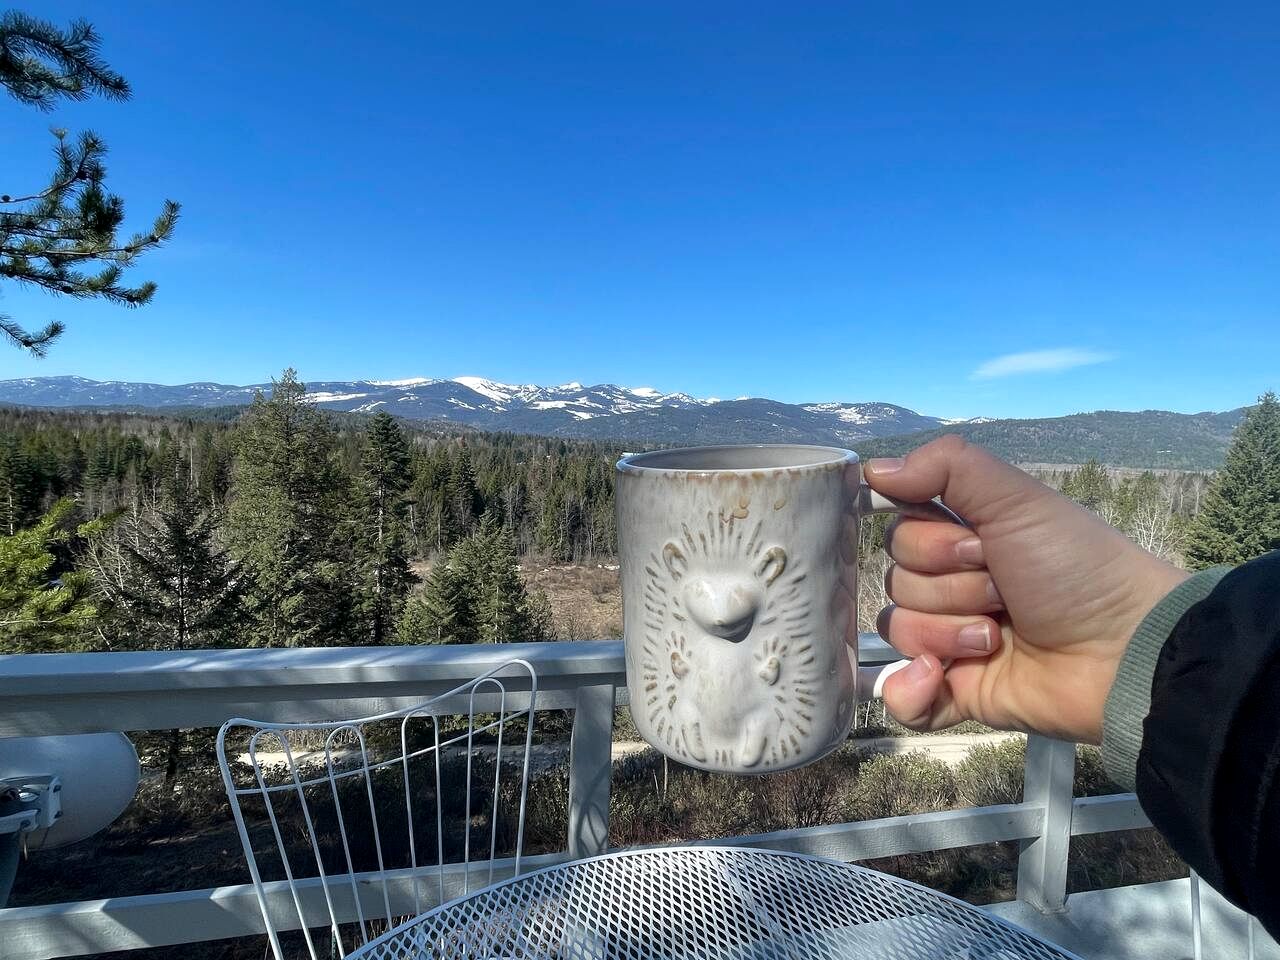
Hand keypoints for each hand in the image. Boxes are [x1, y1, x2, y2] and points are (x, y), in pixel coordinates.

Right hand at [866, 436, 1186, 743]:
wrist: (1123, 652)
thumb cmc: (1077, 568)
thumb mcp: (1017, 499)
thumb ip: (945, 466)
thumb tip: (872, 469)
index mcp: (964, 540)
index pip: (899, 535)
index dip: (929, 543)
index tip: (980, 546)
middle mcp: (954, 587)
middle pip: (897, 583)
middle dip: (950, 589)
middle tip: (1004, 594)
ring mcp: (952, 642)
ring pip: (900, 633)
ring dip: (949, 634)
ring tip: (1000, 638)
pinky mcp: (958, 693)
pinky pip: (901, 697)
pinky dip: (910, 691)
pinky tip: (940, 677)